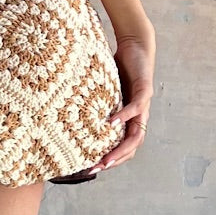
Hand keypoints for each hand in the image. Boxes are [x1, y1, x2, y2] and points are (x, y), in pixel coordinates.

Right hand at [85, 29, 154, 174]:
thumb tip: (70, 111)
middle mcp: (139, 116)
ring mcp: (144, 105)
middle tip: (98, 168)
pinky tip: (111, 124)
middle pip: (132, 146)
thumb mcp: (105, 91)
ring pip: (137, 134)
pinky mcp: (145, 90)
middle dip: (115, 160)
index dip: (113, 159)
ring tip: (107, 157)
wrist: (136, 46)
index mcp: (130, 119)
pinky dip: (124, 118)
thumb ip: (96, 103)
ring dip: (122, 148)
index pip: (125, 146)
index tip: (93, 168)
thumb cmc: (119, 68)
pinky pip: (135, 108)